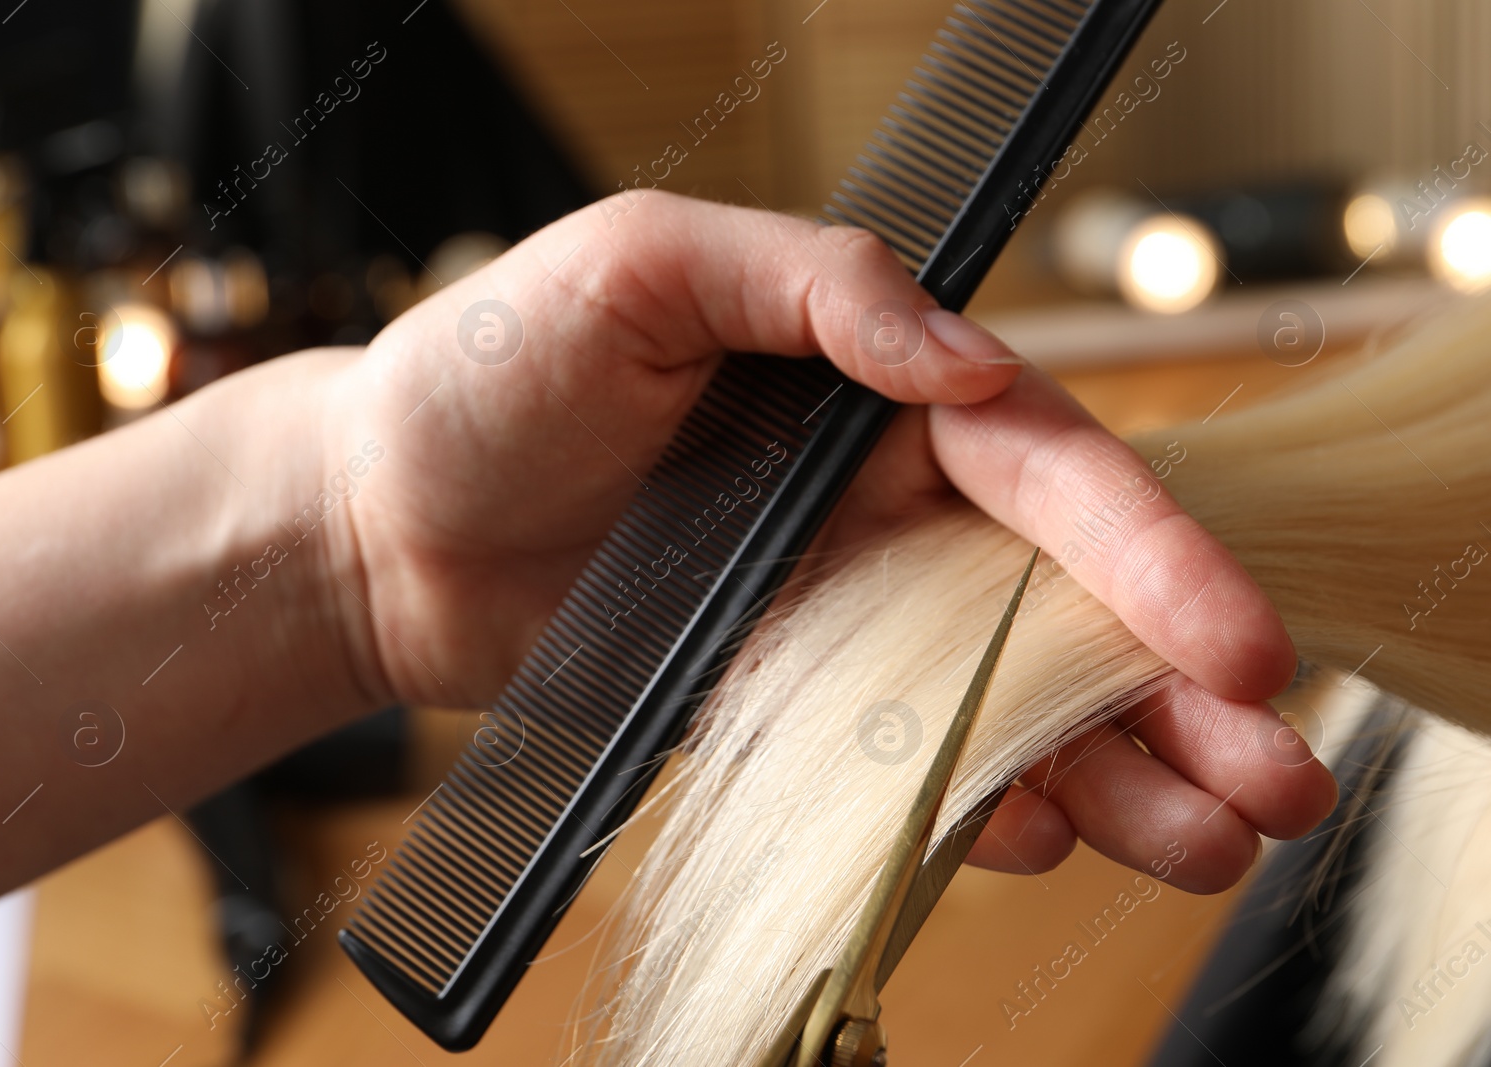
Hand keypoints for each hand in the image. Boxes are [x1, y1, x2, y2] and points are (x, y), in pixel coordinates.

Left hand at [323, 190, 1334, 892]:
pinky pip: (897, 759)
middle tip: (1278, 778)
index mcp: (870, 396)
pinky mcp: (779, 701)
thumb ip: (809, 285)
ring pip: (1000, 694)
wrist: (377, 519)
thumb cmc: (490, 368)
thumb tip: (961, 353)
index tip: (1228, 645)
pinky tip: (1047, 842)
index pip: (1042, 470)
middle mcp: (873, 508)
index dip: (1145, 554)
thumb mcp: (639, 265)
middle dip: (1174, 690)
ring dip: (1109, 770)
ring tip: (1212, 843)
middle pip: (1056, 601)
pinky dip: (973, 804)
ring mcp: (833, 615)